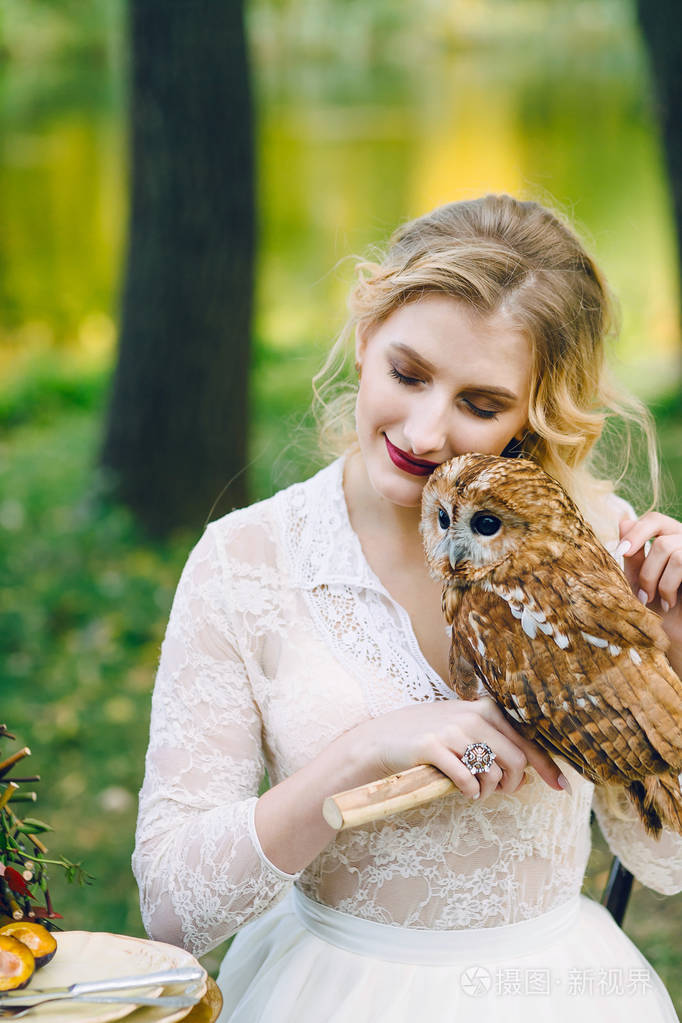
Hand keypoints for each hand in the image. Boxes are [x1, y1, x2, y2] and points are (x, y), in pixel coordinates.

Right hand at [348, 697, 565, 801]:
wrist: (384, 738)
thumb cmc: (430, 738)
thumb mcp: (465, 732)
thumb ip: (496, 746)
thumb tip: (529, 775)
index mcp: (486, 709)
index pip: (527, 742)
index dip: (548, 767)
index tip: (563, 787)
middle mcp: (473, 715)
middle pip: (515, 761)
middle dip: (511, 785)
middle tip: (498, 793)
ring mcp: (452, 730)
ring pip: (492, 773)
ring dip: (488, 791)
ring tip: (476, 792)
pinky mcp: (432, 746)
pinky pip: (466, 779)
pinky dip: (470, 792)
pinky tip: (465, 792)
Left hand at [619, 513, 681, 646]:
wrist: (676, 631)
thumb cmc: (659, 607)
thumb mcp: (639, 579)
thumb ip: (634, 554)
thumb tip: (624, 521)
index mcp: (672, 538)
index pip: (654, 519)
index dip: (636, 532)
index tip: (620, 552)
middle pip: (660, 537)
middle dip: (645, 569)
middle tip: (642, 595)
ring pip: (669, 548)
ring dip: (655, 579)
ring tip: (657, 600)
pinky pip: (681, 562)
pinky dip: (669, 585)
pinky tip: (670, 602)